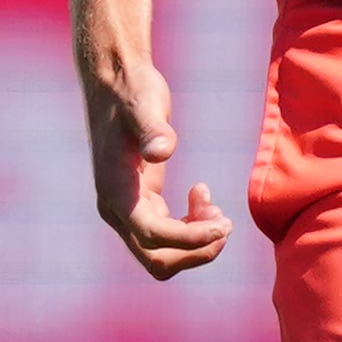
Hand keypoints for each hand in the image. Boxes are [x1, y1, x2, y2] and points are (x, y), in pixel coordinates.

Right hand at [82, 51, 232, 279]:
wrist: (115, 82)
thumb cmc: (132, 90)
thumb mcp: (144, 104)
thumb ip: (152, 129)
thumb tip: (162, 151)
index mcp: (115, 191)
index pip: (152, 235)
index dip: (189, 238)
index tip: (223, 225)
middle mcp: (117, 209)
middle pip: (157, 259)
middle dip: (196, 250)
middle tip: (226, 223)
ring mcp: (128, 209)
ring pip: (163, 253)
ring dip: (196, 242)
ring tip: (219, 210)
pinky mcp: (142, 202)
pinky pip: (167, 235)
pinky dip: (191, 227)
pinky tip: (202, 197)